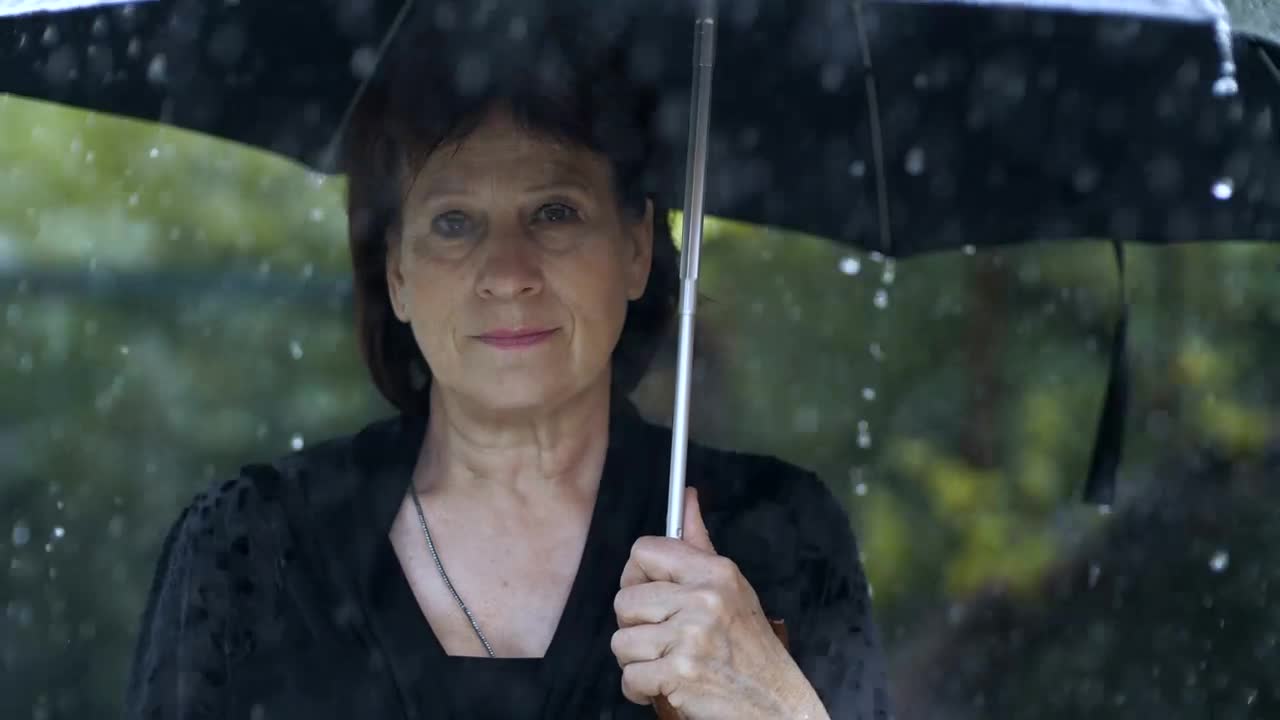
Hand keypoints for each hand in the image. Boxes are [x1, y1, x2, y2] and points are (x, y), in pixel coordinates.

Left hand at [611, 487, 828, 718]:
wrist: (776, 702)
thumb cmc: (750, 646)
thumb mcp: (732, 588)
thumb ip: (699, 545)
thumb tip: (687, 498)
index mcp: (714, 572)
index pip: (643, 551)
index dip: (636, 575)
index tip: (649, 594)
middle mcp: (703, 599)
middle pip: (624, 600)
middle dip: (635, 626)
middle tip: (661, 638)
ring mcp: (691, 637)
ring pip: (621, 642)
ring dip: (637, 661)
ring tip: (664, 662)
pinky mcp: (680, 674)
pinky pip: (629, 677)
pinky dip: (639, 690)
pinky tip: (663, 686)